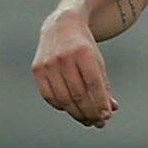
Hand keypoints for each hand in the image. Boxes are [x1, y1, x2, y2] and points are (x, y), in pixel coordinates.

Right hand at [32, 10, 118, 127]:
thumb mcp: (97, 61)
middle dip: (90, 112)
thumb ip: (103, 85)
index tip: (106, 116)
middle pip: (78, 95)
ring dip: (77, 113)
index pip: (94, 84)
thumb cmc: (83, 46)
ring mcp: (48, 63)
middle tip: (99, 122)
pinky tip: (70, 108)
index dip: (100, 103)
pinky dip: (61, 106)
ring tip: (87, 120)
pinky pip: (49, 96)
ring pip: (63, 99)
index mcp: (83, 52)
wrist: (62, 24)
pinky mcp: (37, 69)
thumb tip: (110, 109)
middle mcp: (64, 57)